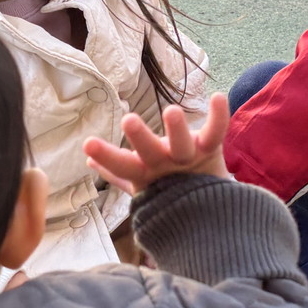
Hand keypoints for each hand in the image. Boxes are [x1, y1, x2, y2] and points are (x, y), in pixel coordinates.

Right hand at [84, 94, 230, 196]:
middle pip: (150, 152)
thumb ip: (116, 172)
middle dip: (140, 137)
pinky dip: (219, 116)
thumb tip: (89, 163)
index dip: (106, 156)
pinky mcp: (210, 150)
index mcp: (144, 174)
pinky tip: (218, 96)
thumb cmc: (169, 192)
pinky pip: (216, 133)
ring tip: (171, 111)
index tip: (88, 144)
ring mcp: (188, 157)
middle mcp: (165, 165)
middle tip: (128, 120)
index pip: (121, 167)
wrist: (209, 211)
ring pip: (182, 144)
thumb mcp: (141, 184)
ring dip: (176, 128)